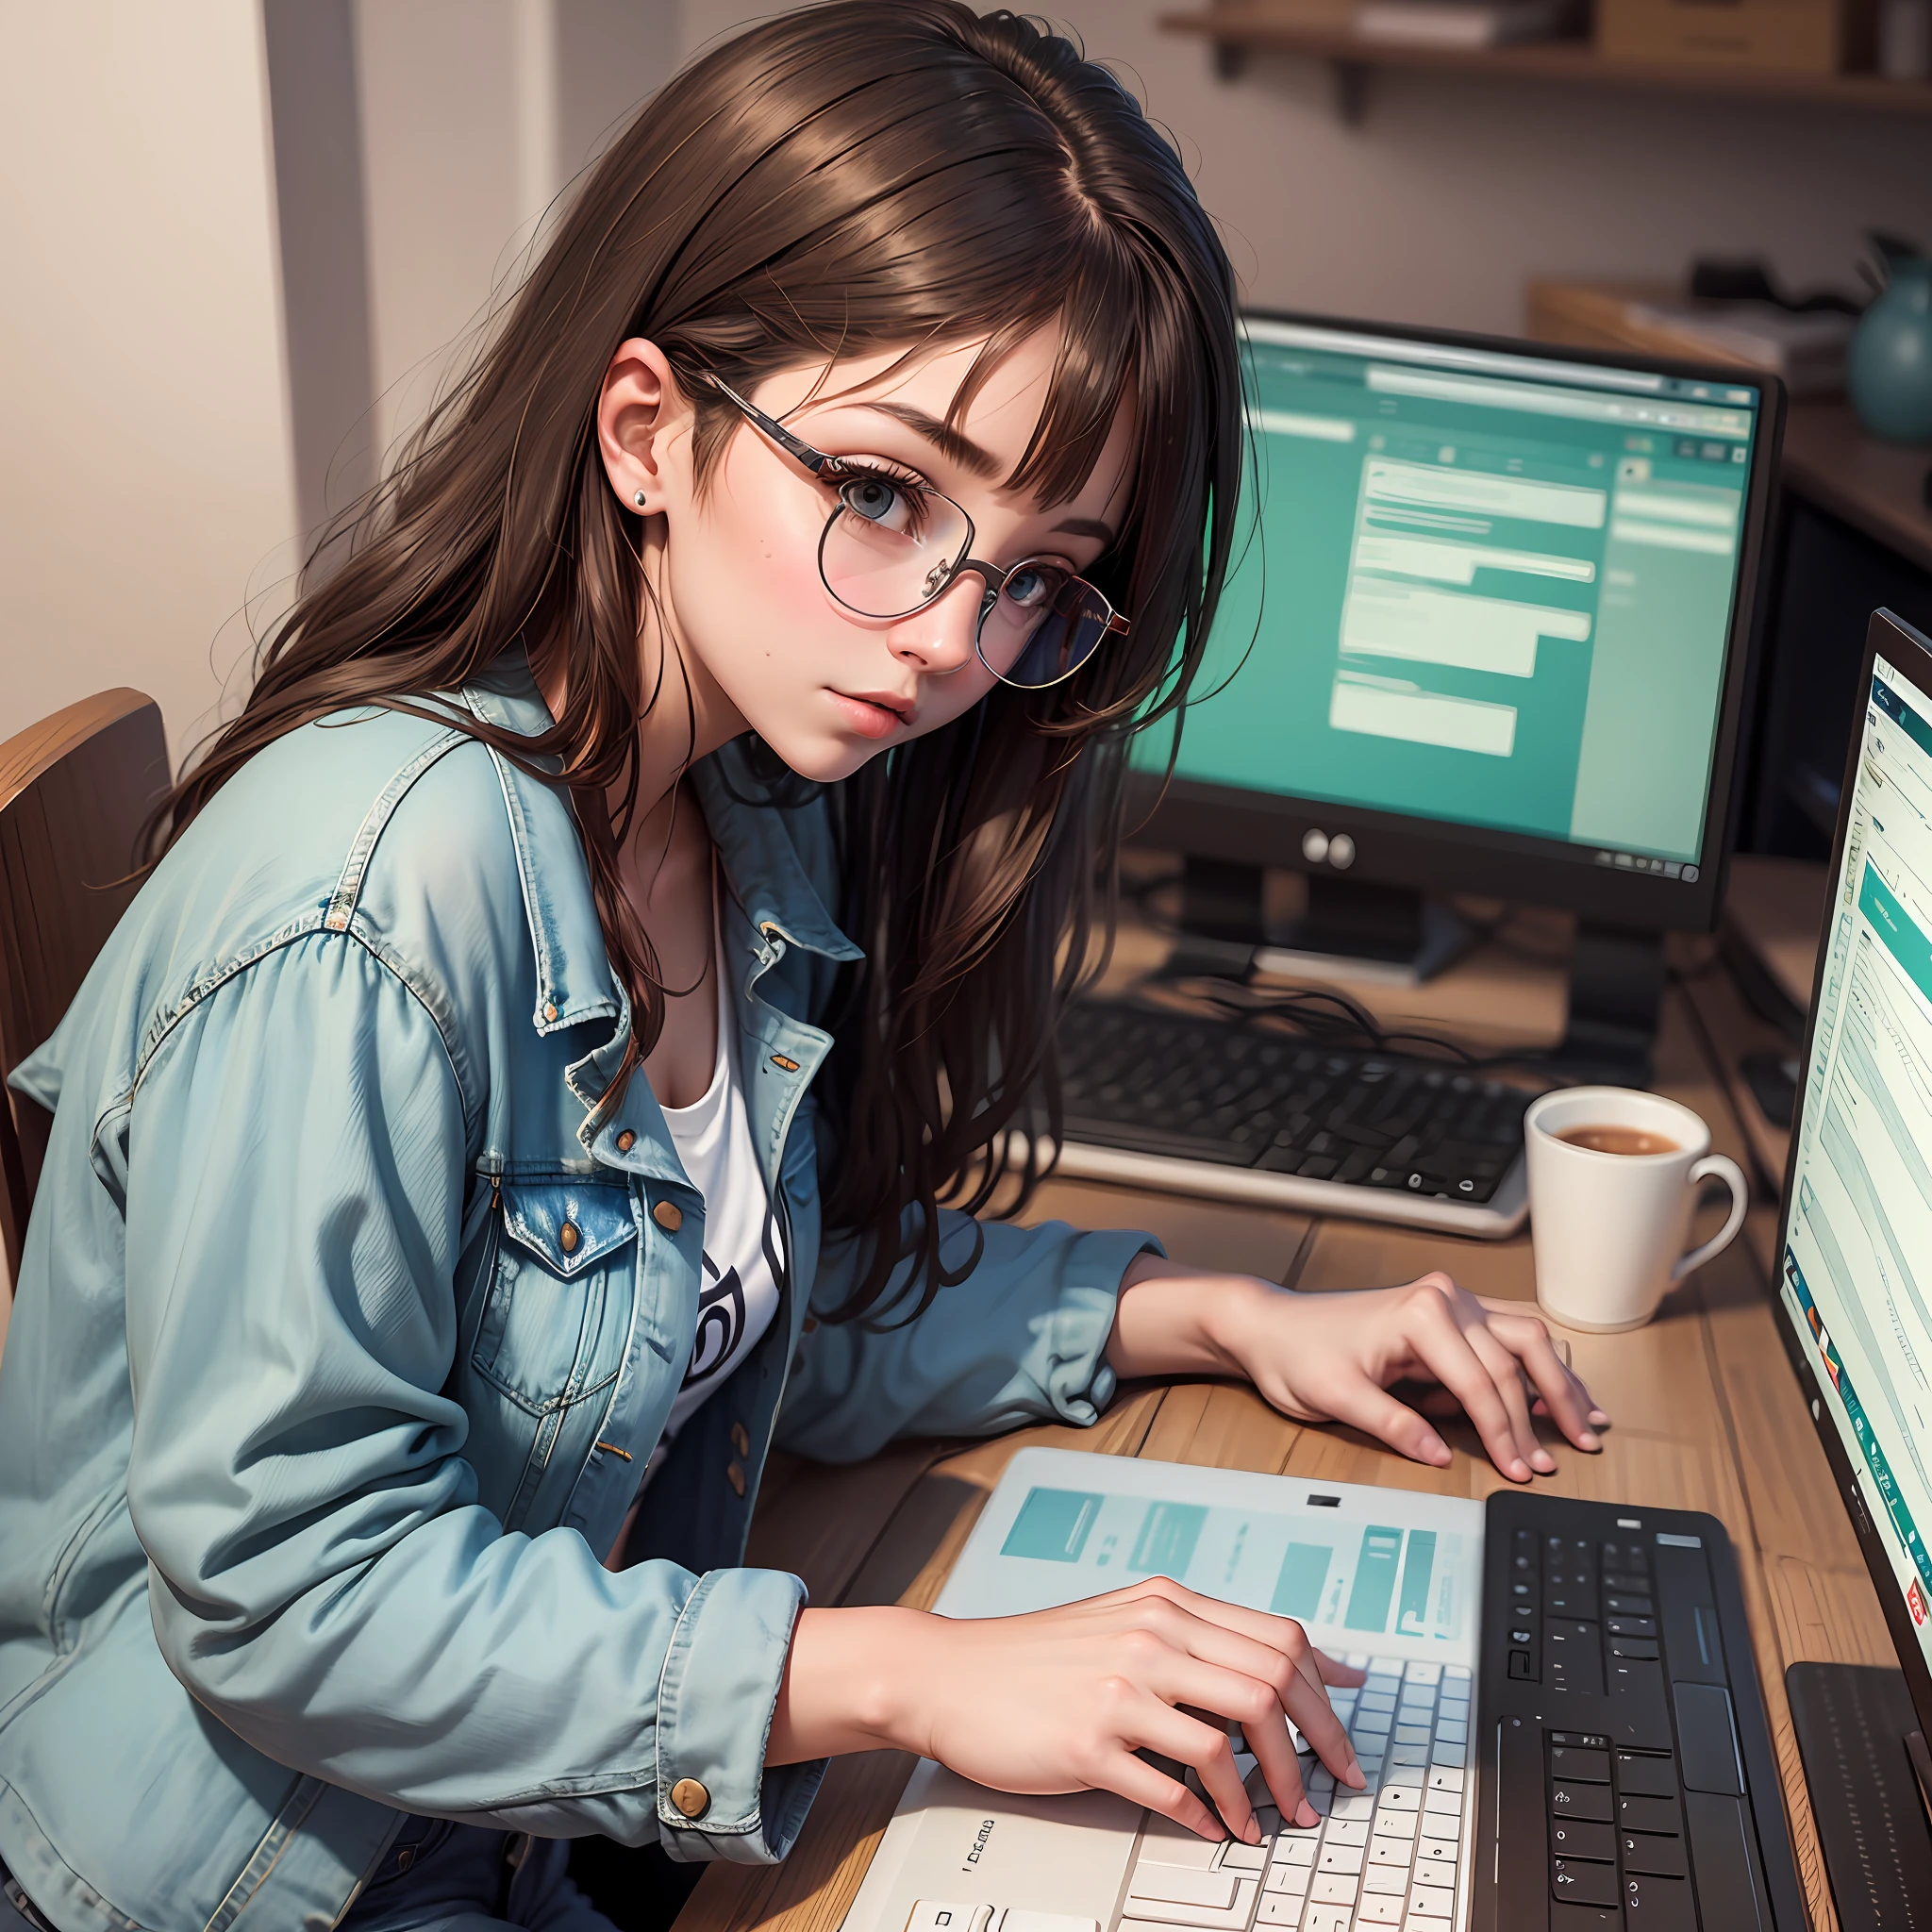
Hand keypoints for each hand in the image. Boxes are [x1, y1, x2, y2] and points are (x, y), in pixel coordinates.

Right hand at [767, 1583, 1367, 1840]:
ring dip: (1265, 1793)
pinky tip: (1213, 1828)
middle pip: (1270, 1685)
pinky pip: (1171, 1786)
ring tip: (1271, 1823)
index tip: (1349, 1737)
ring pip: (1229, 1737)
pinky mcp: (1088, 1741)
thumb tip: (1283, 1667)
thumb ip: (1196, 1640)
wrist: (949, 1673)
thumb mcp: (1123, 1623)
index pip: (1279, 1639)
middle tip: (1327, 1791)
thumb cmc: (1039, 1657)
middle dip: (1315, 1748)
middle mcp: (1151, 1634)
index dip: (1328, 1695)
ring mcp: (1120, 1688)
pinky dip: (1206, 1816)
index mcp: (1167, 1604)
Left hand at [1110, 1262, 1608, 1480]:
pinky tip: (1564, 1395)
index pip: (1481, 1382)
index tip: (1522, 1471)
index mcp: (1421, 1313)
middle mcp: (1445, 1298)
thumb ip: (1391, 1424)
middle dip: (1546, 1412)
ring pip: (1527, 1340)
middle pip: (1517, 1357)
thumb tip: (1439, 1455)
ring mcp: (1453, 1302)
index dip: (1505, 1432)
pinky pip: (1511, 1337)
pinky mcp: (1453, 1314)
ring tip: (1586, 1425)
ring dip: (1558, 1384)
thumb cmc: (1297, 1354)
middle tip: (1569, 1455)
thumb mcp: (1333, 1397)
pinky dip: (1540, 1368)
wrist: (1273, 1326)